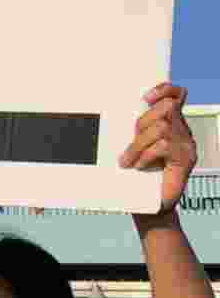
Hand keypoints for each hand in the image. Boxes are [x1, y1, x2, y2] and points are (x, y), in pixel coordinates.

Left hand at [119, 83, 196, 212]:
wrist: (148, 206)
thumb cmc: (137, 178)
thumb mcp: (131, 150)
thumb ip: (132, 133)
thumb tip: (112, 117)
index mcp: (170, 125)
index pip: (175, 96)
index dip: (163, 90)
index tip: (145, 98)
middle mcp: (181, 132)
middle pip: (166, 108)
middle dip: (142, 123)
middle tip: (130, 145)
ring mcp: (185, 145)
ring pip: (162, 128)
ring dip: (139, 144)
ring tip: (130, 160)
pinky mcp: (185, 160)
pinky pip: (164, 145)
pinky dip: (147, 155)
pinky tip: (140, 165)